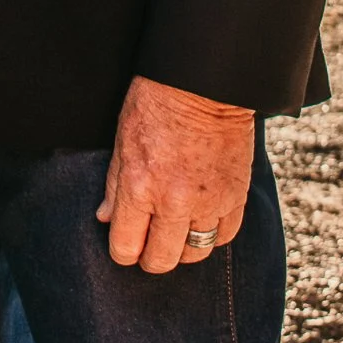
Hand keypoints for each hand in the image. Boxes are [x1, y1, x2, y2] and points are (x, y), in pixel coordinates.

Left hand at [97, 75, 254, 273]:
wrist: (204, 83)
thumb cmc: (156, 103)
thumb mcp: (122, 139)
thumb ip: (114, 184)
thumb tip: (106, 218)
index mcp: (139, 186)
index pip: (126, 247)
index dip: (122, 252)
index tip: (124, 246)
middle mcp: (174, 202)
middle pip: (161, 260)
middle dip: (150, 258)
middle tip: (149, 245)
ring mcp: (209, 202)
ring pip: (195, 253)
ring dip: (183, 247)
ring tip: (176, 232)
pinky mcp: (235, 196)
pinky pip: (225, 235)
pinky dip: (213, 233)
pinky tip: (202, 219)